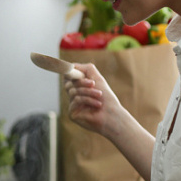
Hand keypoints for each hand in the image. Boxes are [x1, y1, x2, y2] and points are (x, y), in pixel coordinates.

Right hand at [65, 63, 154, 180]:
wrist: (112, 115)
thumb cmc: (107, 99)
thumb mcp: (98, 79)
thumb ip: (87, 69)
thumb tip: (72, 65)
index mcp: (79, 88)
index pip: (68, 77)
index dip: (69, 73)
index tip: (73, 70)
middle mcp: (74, 96)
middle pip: (69, 83)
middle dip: (82, 82)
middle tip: (93, 84)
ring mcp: (72, 105)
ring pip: (73, 91)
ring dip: (88, 92)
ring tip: (99, 95)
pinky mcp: (72, 113)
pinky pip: (76, 100)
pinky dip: (88, 100)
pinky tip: (97, 105)